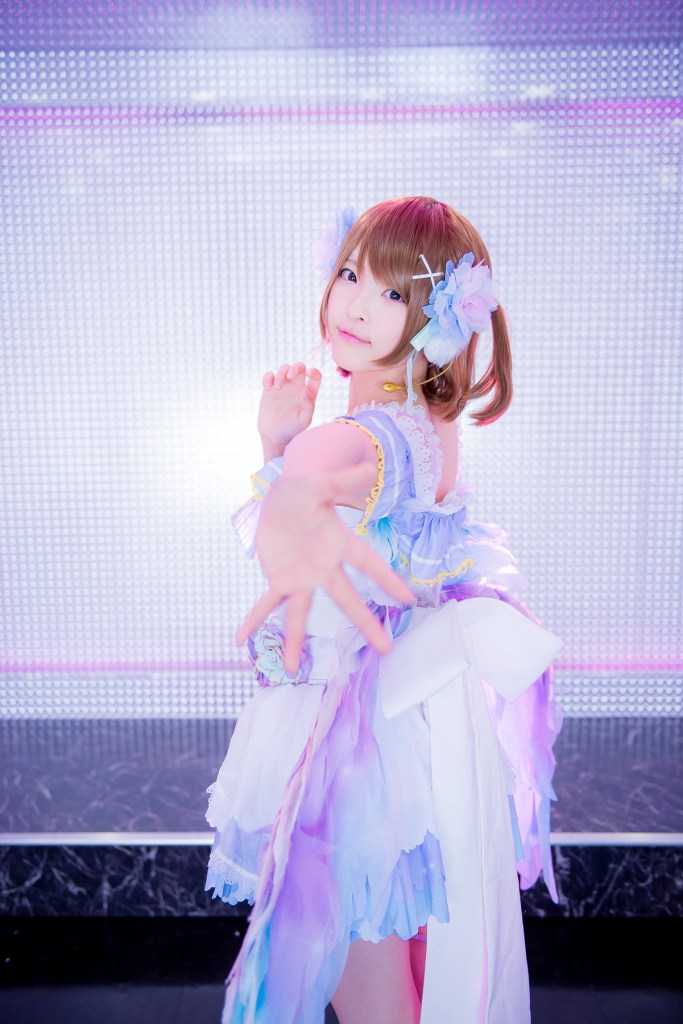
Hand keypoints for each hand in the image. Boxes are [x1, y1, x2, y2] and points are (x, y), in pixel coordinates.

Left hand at [235, 464, 415, 672]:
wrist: (278, 499)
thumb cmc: (302, 491)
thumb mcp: (317, 485)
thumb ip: (340, 481)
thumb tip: (369, 465)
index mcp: (338, 545)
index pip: (368, 564)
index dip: (388, 580)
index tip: (409, 600)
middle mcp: (323, 568)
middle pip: (347, 600)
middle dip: (365, 623)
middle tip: (386, 648)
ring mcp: (301, 578)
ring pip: (301, 614)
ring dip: (297, 641)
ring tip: (293, 669)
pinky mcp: (279, 580)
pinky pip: (266, 604)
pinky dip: (254, 619)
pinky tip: (241, 638)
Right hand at [258, 363, 321, 460]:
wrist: (274, 436)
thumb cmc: (292, 429)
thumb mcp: (304, 420)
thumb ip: (309, 405)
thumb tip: (306, 390)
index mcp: (308, 394)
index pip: (315, 376)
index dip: (314, 371)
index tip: (309, 374)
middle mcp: (296, 388)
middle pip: (299, 367)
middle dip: (295, 367)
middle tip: (290, 376)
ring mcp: (283, 388)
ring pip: (284, 369)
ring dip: (281, 373)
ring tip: (278, 387)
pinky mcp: (270, 390)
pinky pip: (269, 376)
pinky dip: (268, 377)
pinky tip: (268, 388)